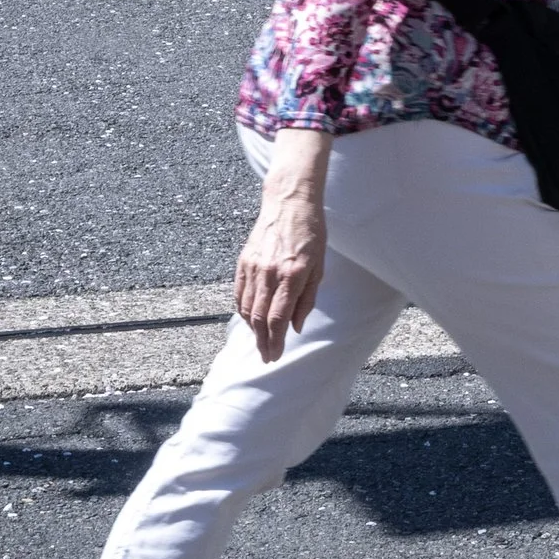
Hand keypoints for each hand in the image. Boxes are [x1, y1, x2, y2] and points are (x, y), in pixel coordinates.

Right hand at [233, 131, 330, 361]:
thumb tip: (296, 326)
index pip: (278, 317)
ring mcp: (254, 267)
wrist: (290, 201)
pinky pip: (239, 293)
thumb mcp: (319, 266)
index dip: (276, 340)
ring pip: (247, 308)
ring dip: (252, 330)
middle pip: (259, 318)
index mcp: (292, 274)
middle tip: (267, 357)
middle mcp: (270, 273)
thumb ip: (307, 298)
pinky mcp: (244, 261)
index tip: (276, 355)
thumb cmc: (311, 233)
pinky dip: (242, 310)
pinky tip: (249, 319)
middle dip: (262, 342)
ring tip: (260, 342)